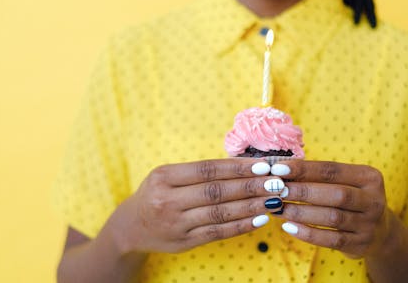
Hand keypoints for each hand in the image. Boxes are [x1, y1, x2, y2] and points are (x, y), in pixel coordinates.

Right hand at [114, 158, 286, 253]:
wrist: (130, 227)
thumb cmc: (155, 194)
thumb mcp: (166, 176)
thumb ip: (198, 172)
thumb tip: (242, 165)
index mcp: (164, 176)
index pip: (207, 169)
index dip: (236, 167)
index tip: (263, 164)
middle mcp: (168, 200)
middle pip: (216, 191)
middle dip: (250, 186)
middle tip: (276, 181)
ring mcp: (176, 223)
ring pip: (219, 213)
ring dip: (250, 206)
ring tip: (274, 199)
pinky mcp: (183, 242)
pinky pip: (217, 233)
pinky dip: (240, 226)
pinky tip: (259, 219)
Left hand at [270, 160, 389, 258]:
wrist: (380, 232)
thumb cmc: (350, 199)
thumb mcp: (344, 183)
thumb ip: (318, 176)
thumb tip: (280, 170)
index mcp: (369, 177)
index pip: (332, 170)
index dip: (304, 169)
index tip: (278, 169)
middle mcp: (374, 200)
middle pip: (335, 194)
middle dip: (302, 191)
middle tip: (277, 190)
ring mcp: (369, 224)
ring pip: (332, 217)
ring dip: (301, 213)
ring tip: (278, 208)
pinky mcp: (361, 244)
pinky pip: (331, 239)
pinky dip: (308, 233)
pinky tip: (288, 227)